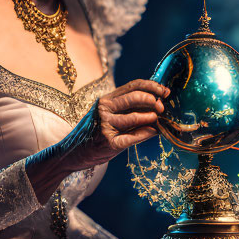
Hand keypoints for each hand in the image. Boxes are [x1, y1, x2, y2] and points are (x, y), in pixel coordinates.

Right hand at [26, 80, 166, 198]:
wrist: (73, 153)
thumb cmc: (96, 133)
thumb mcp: (108, 115)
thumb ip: (128, 109)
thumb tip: (158, 103)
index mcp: (106, 99)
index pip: (133, 85)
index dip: (152, 86)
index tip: (165, 91)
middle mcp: (104, 109)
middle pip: (134, 97)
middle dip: (153, 100)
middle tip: (162, 107)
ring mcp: (105, 125)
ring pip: (134, 117)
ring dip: (150, 118)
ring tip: (157, 120)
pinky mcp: (108, 142)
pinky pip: (132, 137)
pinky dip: (146, 133)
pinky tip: (154, 132)